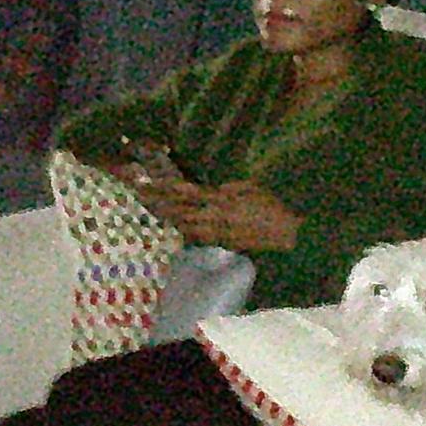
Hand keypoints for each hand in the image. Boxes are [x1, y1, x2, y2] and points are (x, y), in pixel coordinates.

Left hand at [135, 177, 301, 251]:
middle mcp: (214, 217)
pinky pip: (196, 236)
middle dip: (159, 202)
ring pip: (184, 224)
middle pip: (180, 210)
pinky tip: (174, 225)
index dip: (168, 188)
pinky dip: (183, 229)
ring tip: (150, 208)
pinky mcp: (221, 242)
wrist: (285, 235)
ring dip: (167, 215)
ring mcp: (216, 232)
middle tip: (140, 195)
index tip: (151, 182)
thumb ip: (230, 187)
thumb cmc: (272, 207)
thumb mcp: (252, 187)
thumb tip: (214, 188)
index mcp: (221, 200)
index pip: (188, 193)